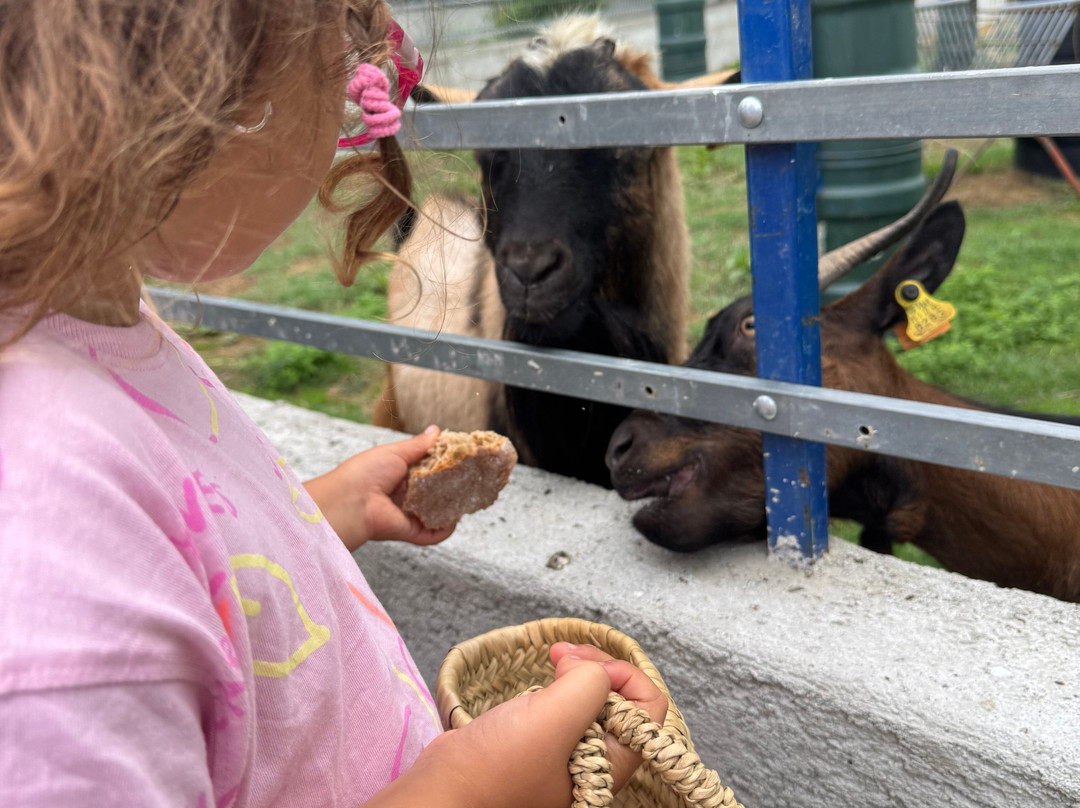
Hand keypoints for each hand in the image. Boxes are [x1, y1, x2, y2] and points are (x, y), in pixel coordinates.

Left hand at [303, 426, 454, 550]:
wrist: (350, 501)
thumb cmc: (366, 472)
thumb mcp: (395, 452)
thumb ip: (418, 445)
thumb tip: (436, 430)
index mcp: (398, 474)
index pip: (426, 469)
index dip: (443, 464)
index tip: (461, 458)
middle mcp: (404, 494)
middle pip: (433, 491)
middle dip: (451, 485)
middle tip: (471, 477)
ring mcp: (407, 514)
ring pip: (435, 512)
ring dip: (451, 507)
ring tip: (469, 497)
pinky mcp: (410, 531)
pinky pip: (432, 533)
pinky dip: (445, 530)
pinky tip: (456, 520)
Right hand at [366, 645, 667, 807]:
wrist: (442, 793)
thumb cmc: (496, 769)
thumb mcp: (554, 717)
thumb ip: (589, 683)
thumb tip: (587, 666)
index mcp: (612, 765)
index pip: (649, 707)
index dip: (622, 674)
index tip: (584, 662)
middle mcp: (596, 762)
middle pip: (621, 699)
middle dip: (596, 666)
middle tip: (563, 652)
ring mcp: (566, 754)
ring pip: (591, 700)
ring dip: (577, 671)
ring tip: (553, 658)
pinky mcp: (539, 746)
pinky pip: (564, 707)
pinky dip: (557, 684)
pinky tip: (541, 678)